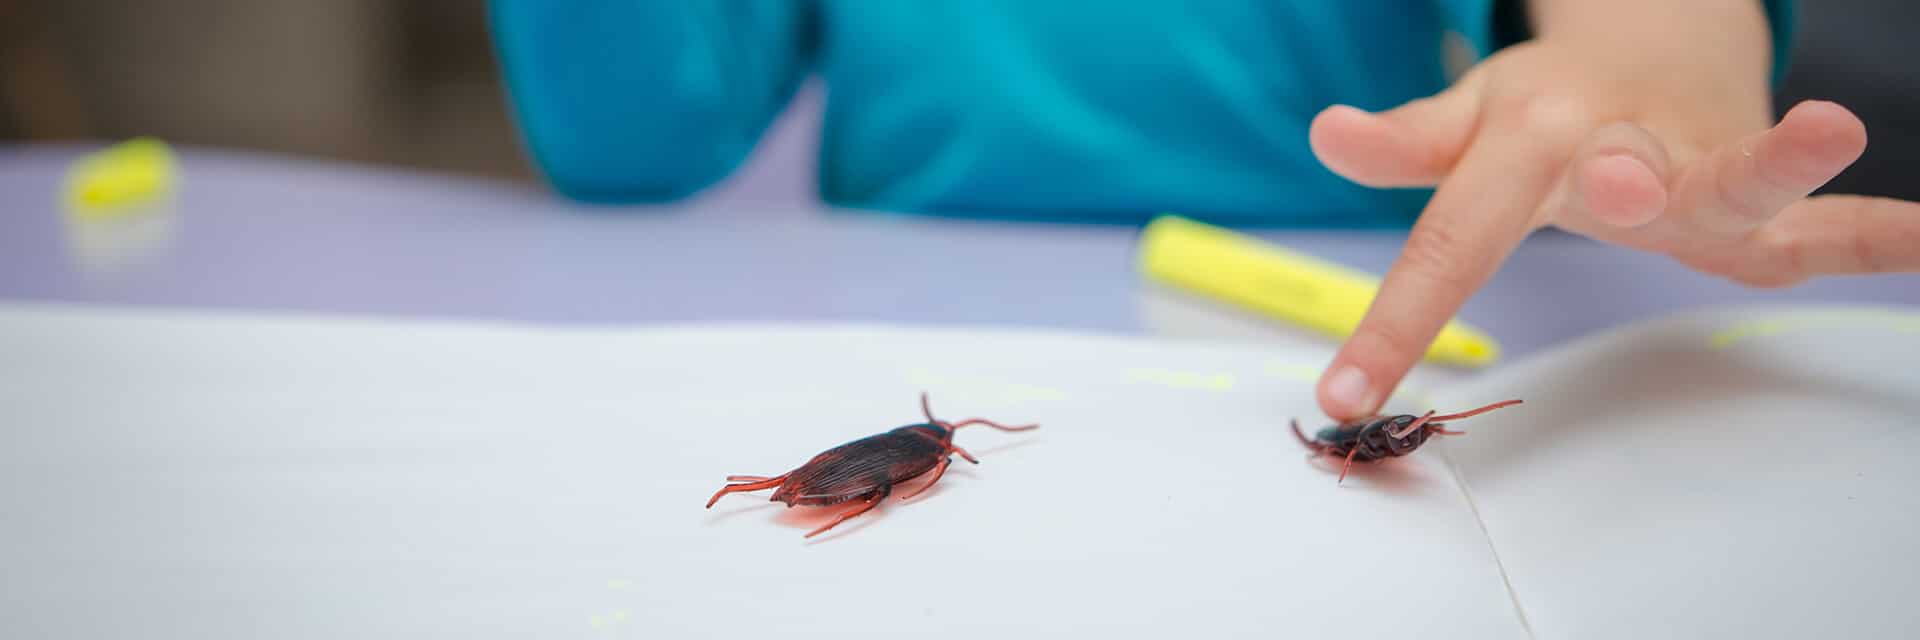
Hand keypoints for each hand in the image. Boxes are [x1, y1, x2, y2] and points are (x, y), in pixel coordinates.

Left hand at [1305, 3, 1919, 420]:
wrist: (1648, 53)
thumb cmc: (1547, 107)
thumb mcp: (1467, 122)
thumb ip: (1405, 141)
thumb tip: (1327, 134)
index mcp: (1531, 144)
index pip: (1452, 243)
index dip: (1395, 323)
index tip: (1349, 392)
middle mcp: (1622, 154)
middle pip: (1626, 178)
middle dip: (1630, 183)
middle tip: (1624, 184)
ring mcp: (1698, 176)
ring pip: (1738, 179)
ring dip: (1781, 163)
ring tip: (1830, 132)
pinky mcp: (1755, 202)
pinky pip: (1823, 226)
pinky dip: (1882, 231)